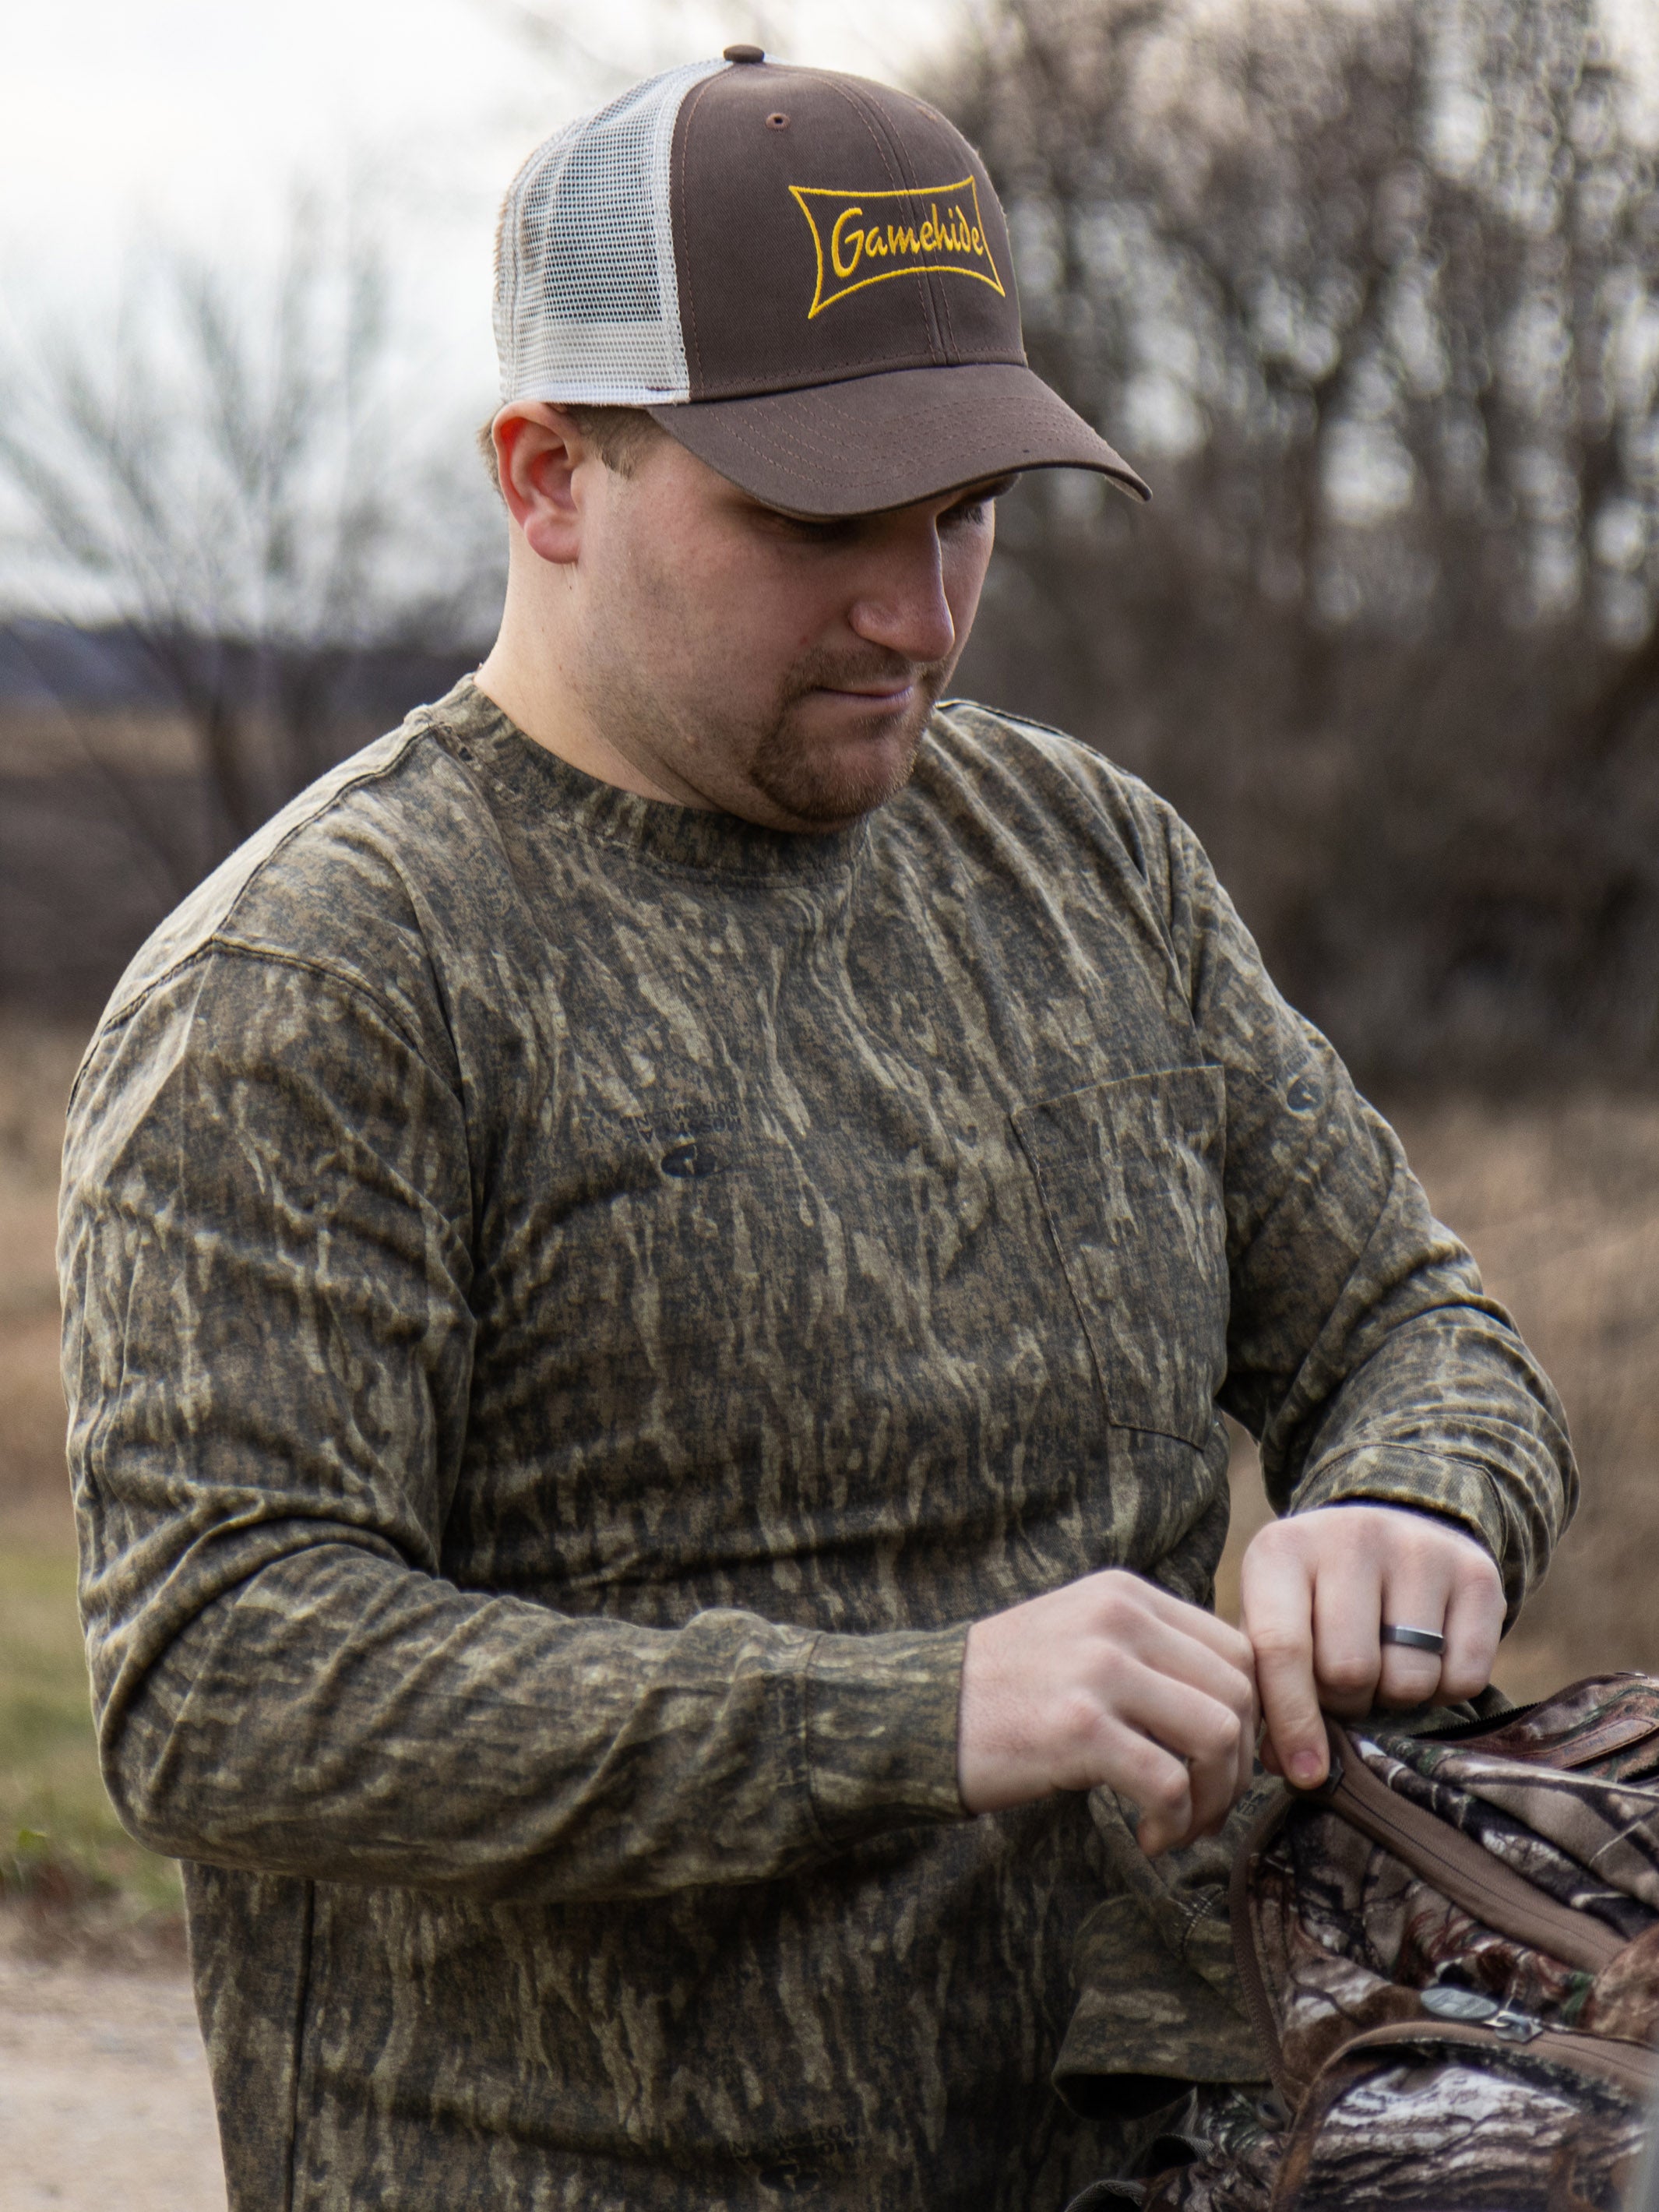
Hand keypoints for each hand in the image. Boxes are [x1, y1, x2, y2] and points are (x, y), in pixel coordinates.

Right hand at [956, 1569, 1257, 1854]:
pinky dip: (1177, 1822)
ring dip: (1216, 1797)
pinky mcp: (1079, 1728)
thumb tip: (1235, 1704)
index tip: (1224, 1761)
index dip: (1250, 1716)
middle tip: (1207, 1804)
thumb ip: (1149, 1650)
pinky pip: (1171, 1782)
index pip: (1236, 1647)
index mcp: (1125, 1594)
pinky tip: (1151, 1838)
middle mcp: (1119, 1619)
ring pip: (1219, 1735)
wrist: (917, 1712)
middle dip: (1239, 1764)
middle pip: (1239, 1692)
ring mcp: (1099, 1670)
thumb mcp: (1080, 1636)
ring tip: (1181, 1824)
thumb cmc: (1005, 1690)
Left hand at [1241, 1504, 1504, 1788]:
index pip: (1282, 1648)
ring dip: (1395, 1697)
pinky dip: (1446, 1691)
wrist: (1389, 1526)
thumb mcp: (1275, 1619)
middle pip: (1350, 1671)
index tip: (1306, 1772)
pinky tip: (1427, 1657)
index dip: (1293, 1720)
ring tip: (1384, 1665)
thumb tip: (1286, 1765)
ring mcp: (1418, 1549)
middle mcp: (1351, 1537)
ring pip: (1410, 1681)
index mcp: (1282, 1552)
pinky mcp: (1476, 1573)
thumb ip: (1268, 1688)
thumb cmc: (1316, 1594)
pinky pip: (1466, 1679)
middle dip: (1346, 1703)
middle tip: (1346, 1688)